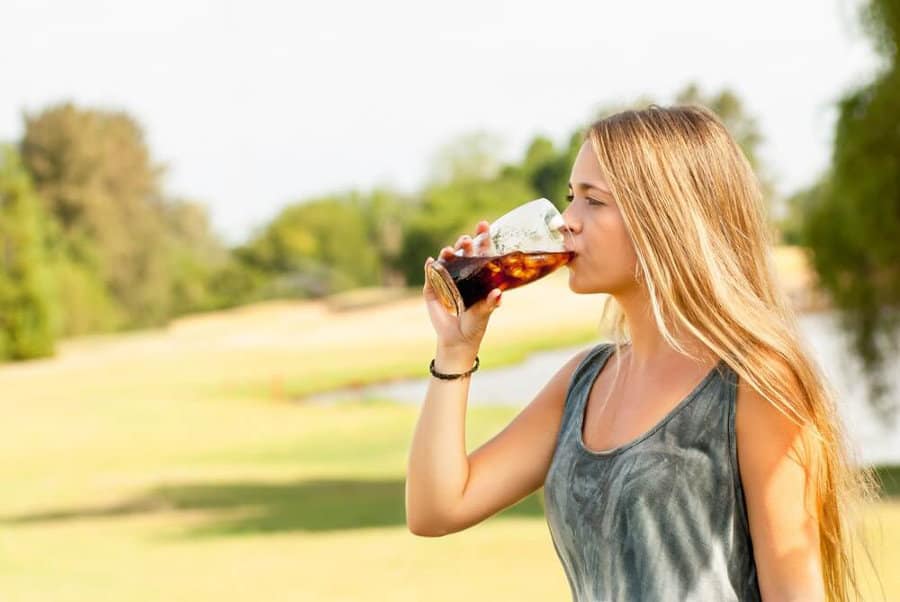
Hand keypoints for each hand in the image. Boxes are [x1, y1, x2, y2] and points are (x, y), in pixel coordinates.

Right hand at [423, 220, 500, 352]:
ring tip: (450, 250)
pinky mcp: (432, 289)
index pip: (481, 252)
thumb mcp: (484, 312)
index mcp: (478, 275)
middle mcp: (462, 273)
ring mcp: (446, 280)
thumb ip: (490, 303)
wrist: (457, 340)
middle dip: (465, 243)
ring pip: (446, 260)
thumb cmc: (475, 324)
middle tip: (467, 240)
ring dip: (448, 253)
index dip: (482, 238)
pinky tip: (431, 261)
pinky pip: (430, 275)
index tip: (484, 224)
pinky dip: (430, 267)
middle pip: (463, 252)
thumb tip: (498, 294)